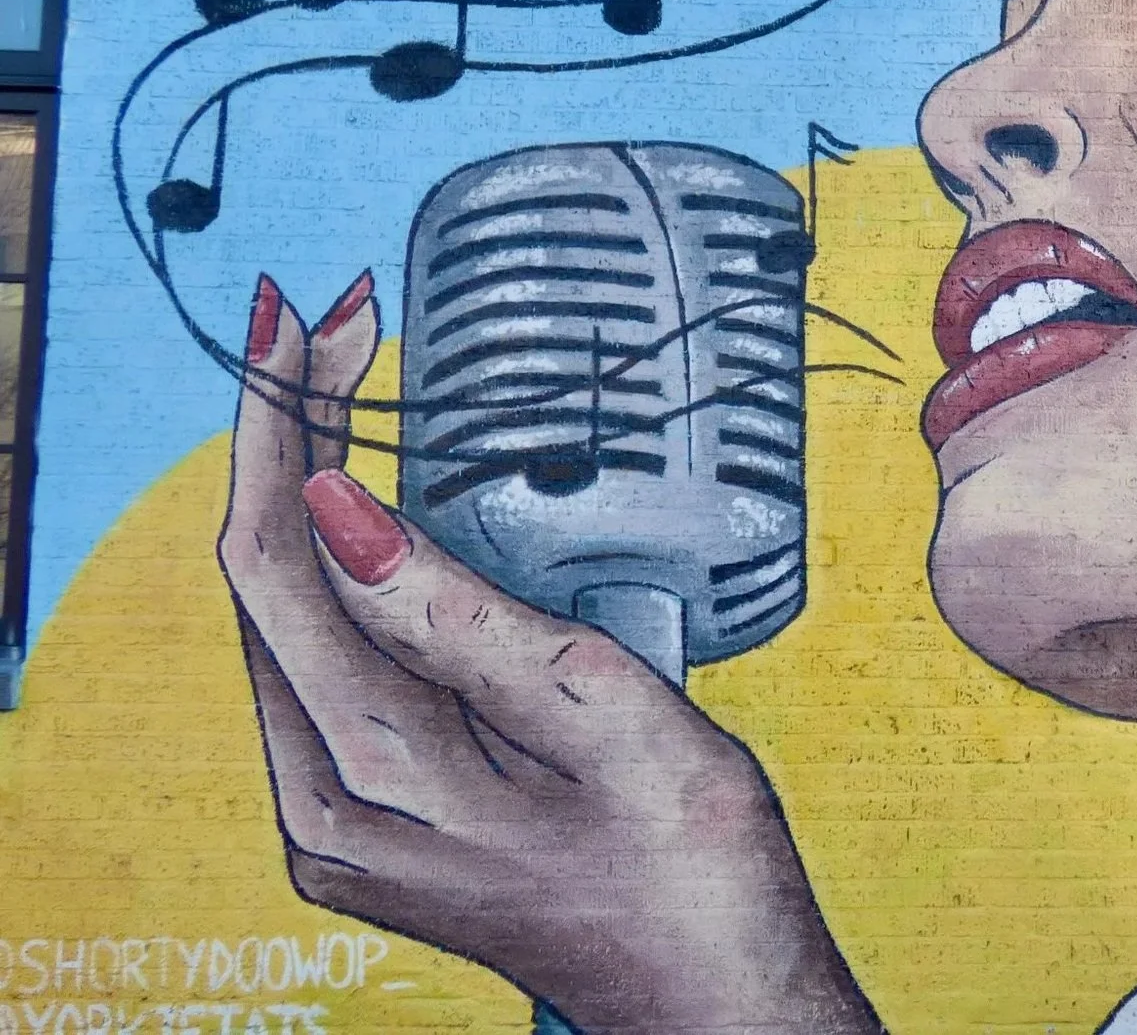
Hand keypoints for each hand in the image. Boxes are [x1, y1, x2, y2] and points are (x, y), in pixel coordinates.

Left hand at [217, 273, 876, 1034]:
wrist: (719, 994)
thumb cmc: (692, 870)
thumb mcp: (605, 720)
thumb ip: (462, 618)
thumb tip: (338, 509)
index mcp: (372, 779)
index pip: (277, 563)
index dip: (278, 425)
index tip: (303, 318)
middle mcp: (325, 805)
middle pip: (268, 580)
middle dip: (289, 434)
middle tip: (339, 322)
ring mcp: (342, 816)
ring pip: (289, 614)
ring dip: (307, 488)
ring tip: (345, 380)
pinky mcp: (377, 811)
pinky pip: (328, 658)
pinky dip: (340, 560)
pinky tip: (370, 503)